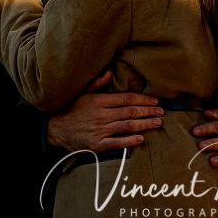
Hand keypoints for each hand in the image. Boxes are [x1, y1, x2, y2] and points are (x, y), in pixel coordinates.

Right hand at [46, 71, 162, 151]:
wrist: (55, 130)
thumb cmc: (70, 110)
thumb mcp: (81, 93)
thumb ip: (96, 84)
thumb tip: (109, 72)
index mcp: (98, 101)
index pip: (125, 98)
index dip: (142, 99)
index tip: (155, 100)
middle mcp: (100, 115)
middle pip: (130, 112)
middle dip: (148, 111)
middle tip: (162, 111)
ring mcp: (99, 130)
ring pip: (127, 126)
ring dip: (145, 125)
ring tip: (158, 123)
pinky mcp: (98, 144)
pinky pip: (118, 143)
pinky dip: (130, 141)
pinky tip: (141, 139)